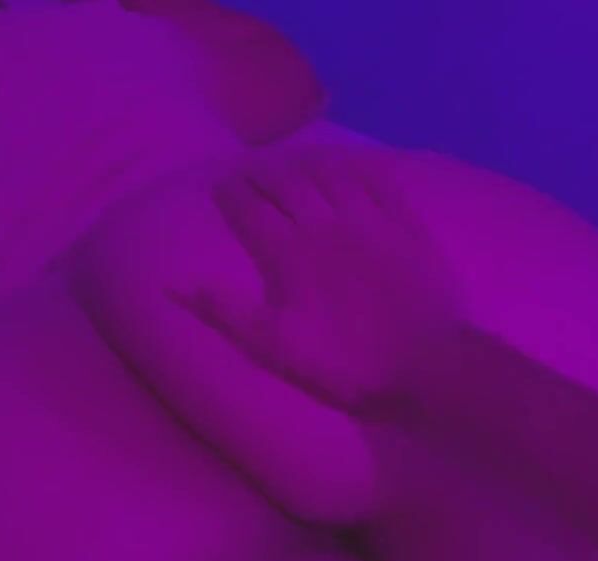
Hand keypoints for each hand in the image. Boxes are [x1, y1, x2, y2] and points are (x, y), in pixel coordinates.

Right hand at [188, 147, 460, 409]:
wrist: (424, 364)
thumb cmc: (342, 363)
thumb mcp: (272, 348)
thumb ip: (223, 311)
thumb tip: (172, 285)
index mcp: (286, 252)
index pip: (249, 207)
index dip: (231, 192)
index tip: (220, 185)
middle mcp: (323, 223)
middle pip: (286, 181)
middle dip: (263, 171)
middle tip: (252, 169)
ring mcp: (368, 218)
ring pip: (330, 171)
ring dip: (306, 160)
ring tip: (293, 159)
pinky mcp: (405, 222)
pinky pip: (377, 179)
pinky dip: (357, 165)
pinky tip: (350, 163)